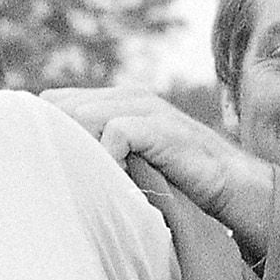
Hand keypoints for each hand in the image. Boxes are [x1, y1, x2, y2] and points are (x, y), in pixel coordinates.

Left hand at [44, 89, 276, 243]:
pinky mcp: (159, 125)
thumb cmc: (178, 180)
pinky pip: (114, 133)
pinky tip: (120, 183)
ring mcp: (144, 107)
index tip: (53, 167)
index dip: (48, 132)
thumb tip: (54, 166)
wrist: (231, 184)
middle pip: (61, 107)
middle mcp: (127, 96)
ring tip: (95, 183)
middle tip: (72, 178)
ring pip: (82, 117)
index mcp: (116, 100)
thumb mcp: (129, 161)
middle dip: (59, 143)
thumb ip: (98, 152)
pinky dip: (109, 162)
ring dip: (82, 155)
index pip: (56, 101)